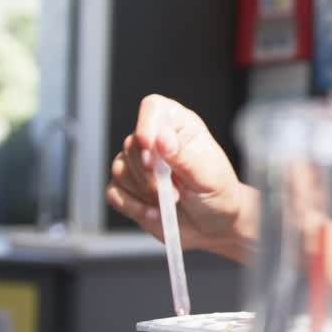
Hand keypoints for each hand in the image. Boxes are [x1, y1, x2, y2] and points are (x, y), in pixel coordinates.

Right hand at [105, 94, 258, 263]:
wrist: (213, 224)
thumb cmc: (218, 192)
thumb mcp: (207, 175)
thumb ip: (184, 157)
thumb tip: (161, 137)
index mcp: (179, 125)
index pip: (153, 108)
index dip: (146, 125)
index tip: (150, 147)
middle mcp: (155, 139)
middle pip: (132, 145)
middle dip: (150, 174)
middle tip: (175, 191)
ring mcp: (138, 164)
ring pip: (120, 169)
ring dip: (144, 192)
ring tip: (171, 202)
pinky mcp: (128, 188)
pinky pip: (114, 192)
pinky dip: (133, 207)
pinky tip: (155, 213)